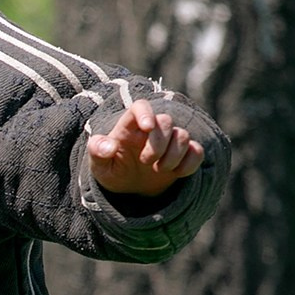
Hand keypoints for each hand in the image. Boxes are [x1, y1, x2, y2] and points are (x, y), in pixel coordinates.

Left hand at [86, 99, 203, 198]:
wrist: (129, 188)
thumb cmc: (113, 171)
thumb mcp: (99, 165)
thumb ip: (98, 151)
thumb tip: (108, 146)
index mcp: (130, 126)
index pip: (141, 106)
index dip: (146, 113)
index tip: (147, 127)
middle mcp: (152, 129)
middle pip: (166, 121)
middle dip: (158, 144)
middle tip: (145, 162)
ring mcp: (170, 141)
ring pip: (183, 135)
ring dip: (173, 156)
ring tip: (158, 170)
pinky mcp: (184, 154)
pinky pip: (197, 151)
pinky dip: (190, 164)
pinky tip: (176, 174)